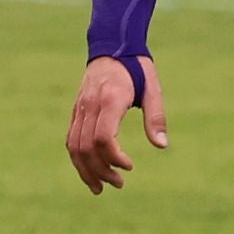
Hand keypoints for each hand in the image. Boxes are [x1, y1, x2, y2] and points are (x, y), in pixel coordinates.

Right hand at [65, 55, 167, 193]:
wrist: (112, 46)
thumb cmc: (137, 68)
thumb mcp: (153, 89)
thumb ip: (156, 117)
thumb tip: (162, 146)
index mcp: (110, 100)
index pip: (102, 138)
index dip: (114, 157)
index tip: (130, 166)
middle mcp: (89, 106)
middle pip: (85, 148)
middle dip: (100, 171)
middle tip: (119, 184)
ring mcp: (79, 109)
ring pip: (73, 147)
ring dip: (86, 170)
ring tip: (101, 187)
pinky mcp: (75, 111)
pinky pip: (71, 139)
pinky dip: (78, 158)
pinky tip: (90, 171)